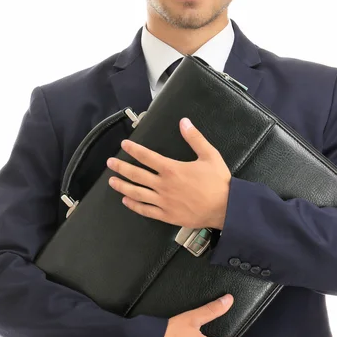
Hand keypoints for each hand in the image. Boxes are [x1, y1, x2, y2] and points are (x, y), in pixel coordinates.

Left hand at [106, 117, 230, 229]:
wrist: (226, 207)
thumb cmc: (218, 181)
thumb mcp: (209, 155)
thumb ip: (195, 138)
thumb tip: (184, 121)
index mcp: (171, 169)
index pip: (147, 157)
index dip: (134, 150)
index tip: (124, 145)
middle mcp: (163, 185)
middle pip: (136, 175)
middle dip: (121, 167)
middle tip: (110, 163)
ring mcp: (163, 201)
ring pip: (137, 193)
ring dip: (123, 186)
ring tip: (112, 182)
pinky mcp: (166, 215)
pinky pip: (146, 210)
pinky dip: (134, 205)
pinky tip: (126, 201)